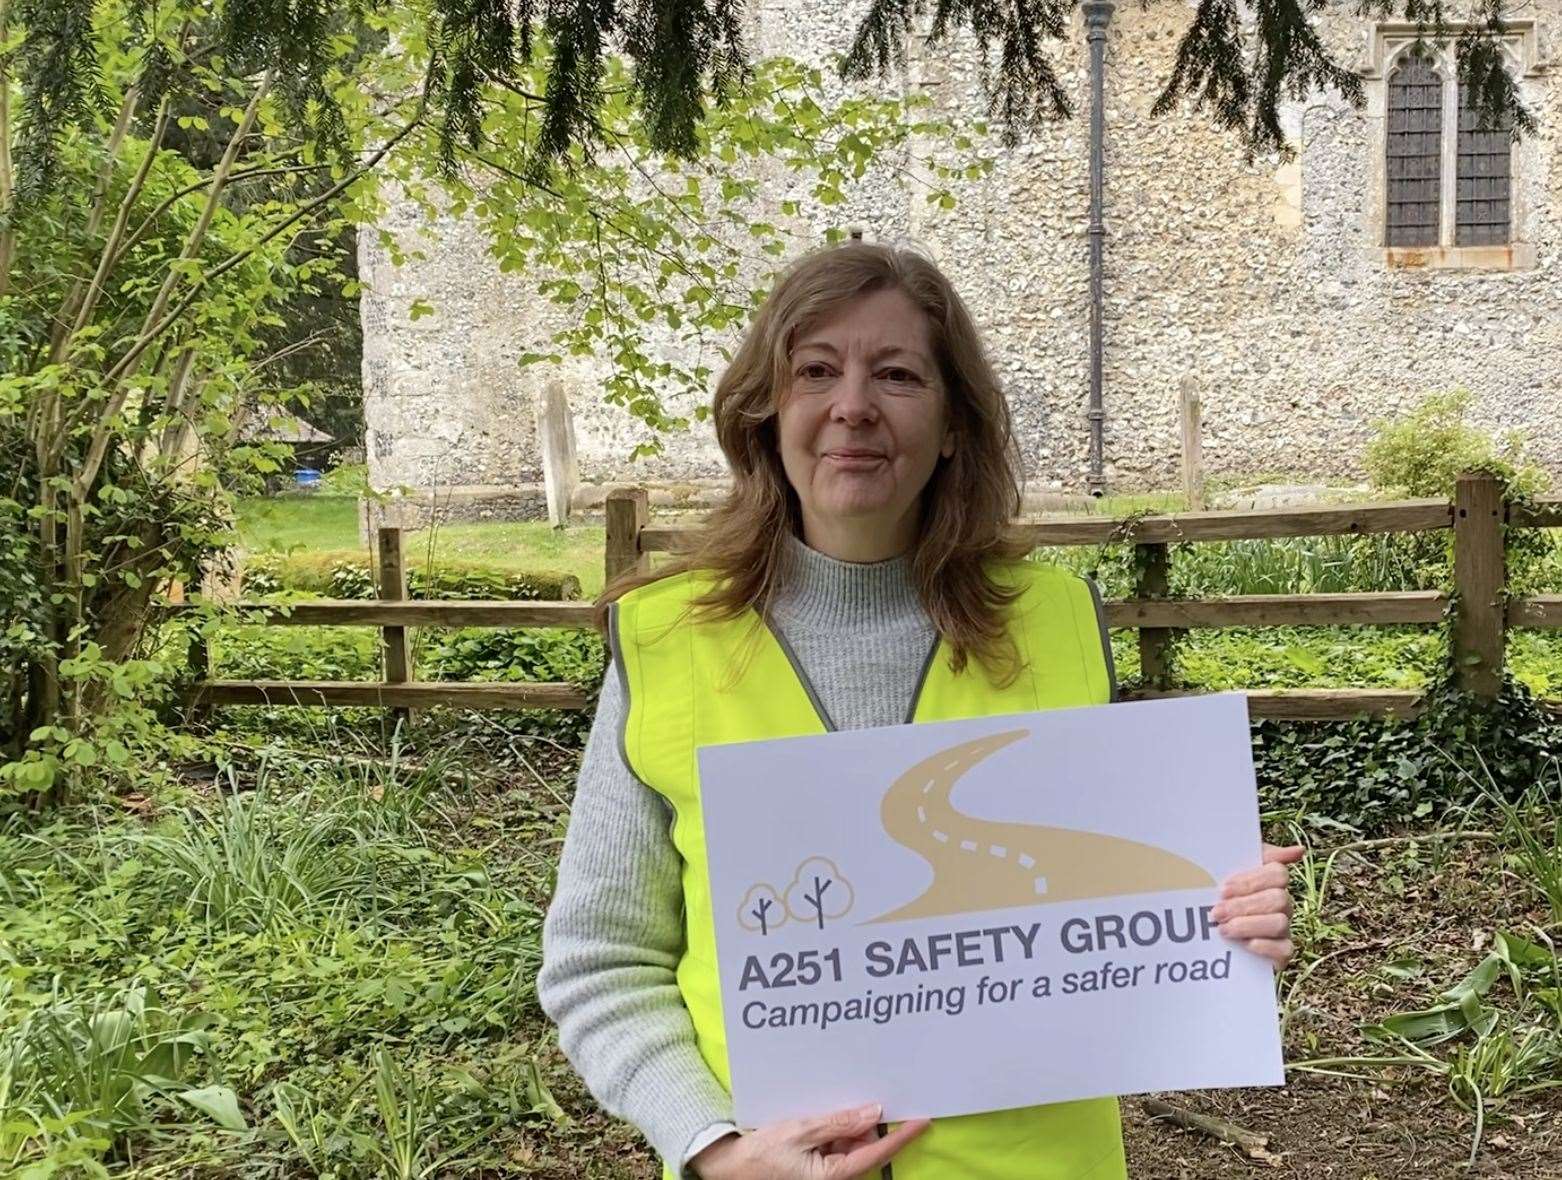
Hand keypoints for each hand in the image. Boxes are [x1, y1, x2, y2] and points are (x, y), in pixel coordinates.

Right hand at [690, 1102, 929, 1178]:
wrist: (730, 1169)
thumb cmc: (760, 1155)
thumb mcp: (799, 1131)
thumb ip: (838, 1122)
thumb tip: (873, 1112)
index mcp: (834, 1175)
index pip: (877, 1152)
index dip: (902, 1135)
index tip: (922, 1120)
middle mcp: (836, 1177)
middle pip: (865, 1146)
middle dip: (866, 1122)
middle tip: (871, 1093)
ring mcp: (828, 1172)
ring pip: (852, 1144)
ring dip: (848, 1124)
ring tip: (835, 1103)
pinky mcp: (819, 1166)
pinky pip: (837, 1145)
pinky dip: (836, 1128)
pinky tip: (825, 1113)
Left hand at [1212, 841, 1303, 968]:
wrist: (1203, 933)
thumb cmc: (1217, 896)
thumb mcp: (1227, 869)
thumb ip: (1255, 853)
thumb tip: (1299, 850)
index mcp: (1270, 880)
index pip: (1278, 873)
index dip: (1251, 881)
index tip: (1223, 889)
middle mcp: (1282, 903)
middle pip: (1278, 898)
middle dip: (1244, 905)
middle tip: (1217, 912)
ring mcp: (1283, 928)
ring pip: (1280, 922)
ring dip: (1249, 926)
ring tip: (1223, 929)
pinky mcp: (1281, 953)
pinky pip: (1284, 949)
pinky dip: (1265, 947)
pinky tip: (1245, 945)